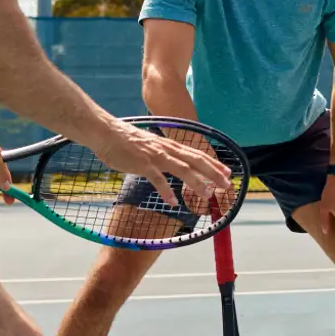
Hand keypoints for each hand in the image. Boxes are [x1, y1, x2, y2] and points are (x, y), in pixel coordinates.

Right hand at [95, 121, 234, 214]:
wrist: (107, 133)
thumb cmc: (127, 141)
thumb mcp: (152, 145)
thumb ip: (164, 153)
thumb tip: (173, 162)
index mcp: (171, 145)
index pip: (198, 154)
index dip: (214, 164)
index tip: (227, 173)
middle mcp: (167, 149)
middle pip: (196, 161)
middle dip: (214, 173)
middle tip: (227, 185)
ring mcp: (156, 156)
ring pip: (182, 169)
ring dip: (196, 182)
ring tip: (207, 195)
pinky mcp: (143, 164)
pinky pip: (158, 179)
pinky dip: (167, 191)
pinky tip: (173, 202)